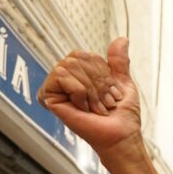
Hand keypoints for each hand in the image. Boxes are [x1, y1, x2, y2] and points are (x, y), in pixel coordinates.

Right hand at [38, 38, 142, 158]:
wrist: (121, 135)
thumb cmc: (122, 116)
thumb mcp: (123, 83)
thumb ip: (118, 61)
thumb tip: (122, 39)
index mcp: (80, 76)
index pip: (85, 54)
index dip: (102, 71)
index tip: (111, 92)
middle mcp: (66, 81)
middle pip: (76, 57)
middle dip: (97, 80)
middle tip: (105, 102)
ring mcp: (57, 89)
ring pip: (69, 65)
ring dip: (90, 88)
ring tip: (96, 106)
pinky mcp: (50, 97)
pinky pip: (61, 76)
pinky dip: (79, 91)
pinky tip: (84, 107)